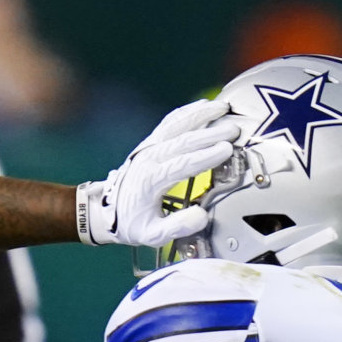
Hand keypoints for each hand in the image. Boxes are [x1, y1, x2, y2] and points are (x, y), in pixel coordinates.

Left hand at [78, 98, 236, 246]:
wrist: (106, 209)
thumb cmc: (132, 222)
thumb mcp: (152, 235)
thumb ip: (177, 227)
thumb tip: (201, 216)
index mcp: (151, 180)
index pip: (182, 164)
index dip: (206, 156)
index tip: (226, 150)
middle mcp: (150, 159)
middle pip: (183, 141)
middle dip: (210, 134)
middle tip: (234, 130)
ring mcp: (149, 147)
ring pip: (177, 125)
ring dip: (201, 115)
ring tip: (224, 107)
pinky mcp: (151, 142)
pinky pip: (170, 122)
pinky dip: (187, 112)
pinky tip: (204, 105)